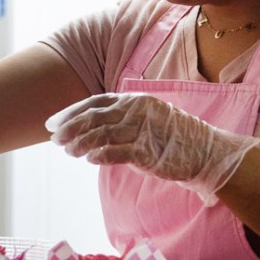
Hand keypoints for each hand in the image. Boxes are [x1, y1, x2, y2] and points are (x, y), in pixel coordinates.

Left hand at [45, 93, 259, 203]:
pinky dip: (99, 155)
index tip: (53, 123)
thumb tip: (85, 127)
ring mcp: (143, 129)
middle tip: (54, 139)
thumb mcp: (145, 119)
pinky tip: (88, 159)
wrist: (206, 152)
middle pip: (94, 117)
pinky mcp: (148, 151)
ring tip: (69, 151)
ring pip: (101, 134)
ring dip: (80, 143)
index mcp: (135, 100)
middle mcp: (137, 110)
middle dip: (70, 128)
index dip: (71, 112)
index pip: (95, 102)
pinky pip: (116, 152)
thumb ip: (120, 119)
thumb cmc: (172, 137)